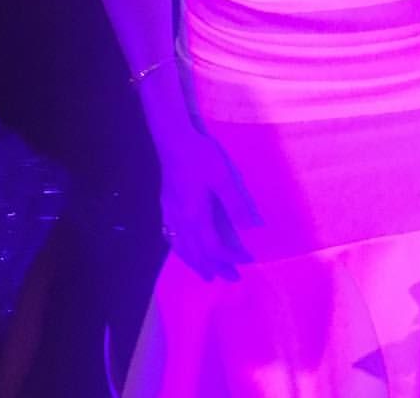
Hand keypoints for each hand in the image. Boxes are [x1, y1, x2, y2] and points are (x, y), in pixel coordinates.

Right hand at [157, 126, 261, 281]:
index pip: (214, 246)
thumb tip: (253, 228)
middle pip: (197, 252)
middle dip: (215, 267)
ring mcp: (170, 214)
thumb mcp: (223, 177)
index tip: (248, 261)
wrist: (173, 140)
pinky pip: (172, 238)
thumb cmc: (200, 157)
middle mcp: (180, 221)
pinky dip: (181, 250)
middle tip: (230, 279)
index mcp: (195, 216)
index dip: (231, 257)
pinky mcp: (166, 206)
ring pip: (182, 248)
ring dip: (196, 263)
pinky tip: (184, 249)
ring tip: (208, 275)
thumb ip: (236, 204)